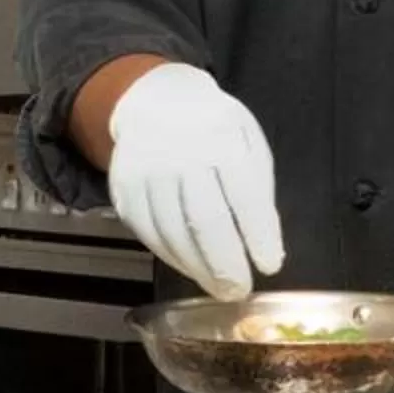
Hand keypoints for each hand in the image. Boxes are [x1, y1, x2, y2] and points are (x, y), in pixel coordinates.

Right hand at [105, 63, 284, 299]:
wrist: (155, 101)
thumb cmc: (213, 127)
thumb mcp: (247, 141)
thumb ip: (258, 188)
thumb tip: (266, 244)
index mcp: (221, 137)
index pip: (244, 195)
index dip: (258, 235)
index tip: (270, 265)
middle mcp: (179, 153)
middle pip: (204, 220)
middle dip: (225, 264)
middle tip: (239, 291)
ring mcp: (146, 171)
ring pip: (173, 233)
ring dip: (198, 268)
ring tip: (218, 286)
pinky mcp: (123, 189)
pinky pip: (148, 234)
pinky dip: (171, 257)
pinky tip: (190, 267)